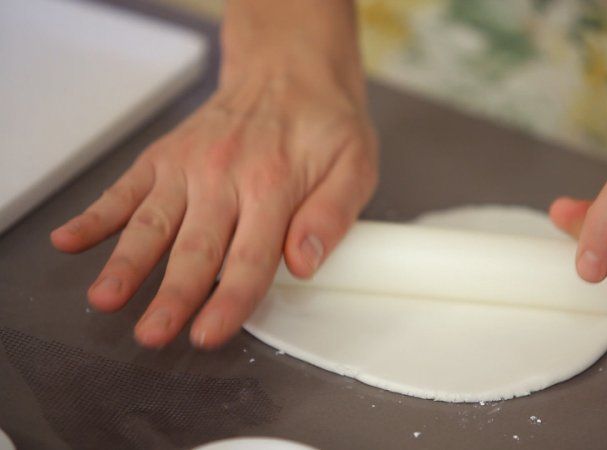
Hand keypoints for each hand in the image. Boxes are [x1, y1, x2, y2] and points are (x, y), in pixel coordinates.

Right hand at [50, 0, 376, 348]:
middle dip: (172, 295)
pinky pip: (125, 188)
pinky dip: (96, 215)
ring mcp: (189, 165)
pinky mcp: (164, 157)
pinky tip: (70, 241)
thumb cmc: (324, 125)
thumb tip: (304, 262)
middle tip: (153, 334)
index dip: (229, 300)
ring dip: (127, 262)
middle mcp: (225, 175)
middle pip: (196, 247)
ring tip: (105, 298)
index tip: (208, 333)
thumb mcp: (355, 165)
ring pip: (153, 222)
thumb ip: (332, 213)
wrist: (289, 71)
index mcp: (275, 183)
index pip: (251, 256)